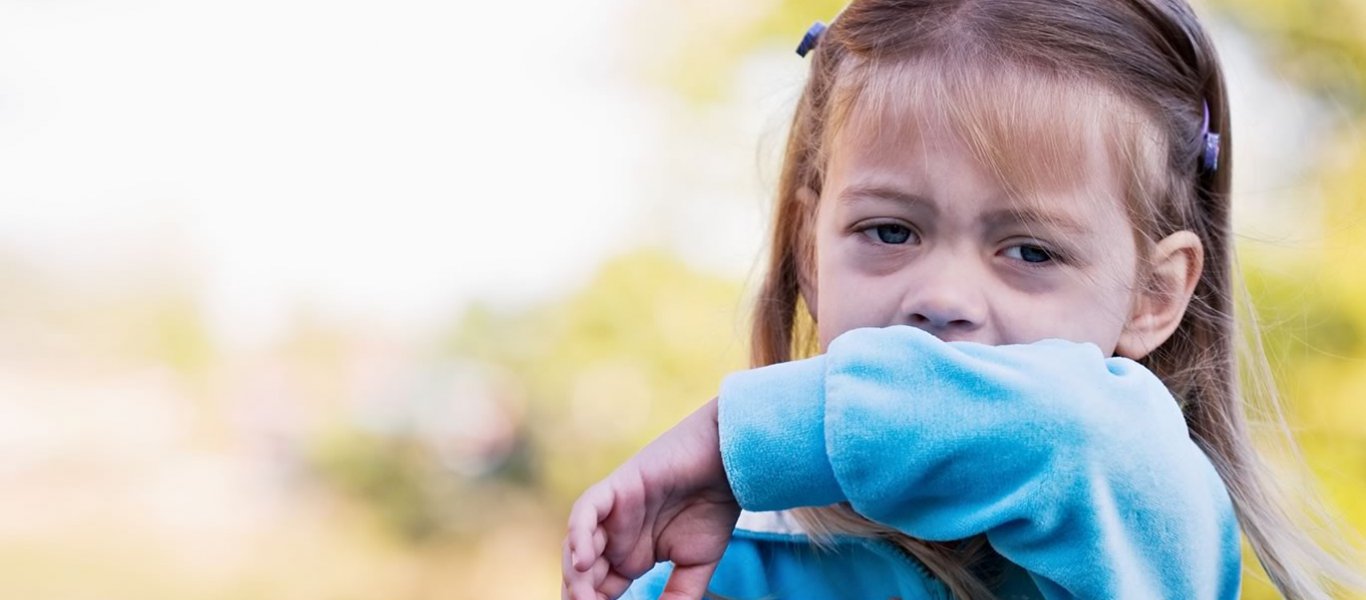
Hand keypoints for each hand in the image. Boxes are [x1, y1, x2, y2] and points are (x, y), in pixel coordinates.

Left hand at [562, 398, 739, 599]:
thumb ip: (678, 596)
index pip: (599, 590)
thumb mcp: (695, 566)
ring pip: (578, 546)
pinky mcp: (615, 488)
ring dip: (577, 576)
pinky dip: (580, 536)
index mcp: (630, 556)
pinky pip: (585, 513)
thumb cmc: (714, 509)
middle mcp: (615, 536)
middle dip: (581, 596)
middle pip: (583, 573)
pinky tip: (584, 562)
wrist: (729, 464)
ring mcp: (612, 512)